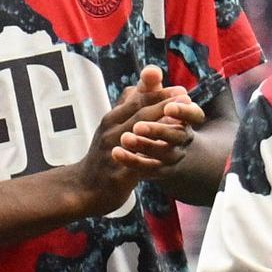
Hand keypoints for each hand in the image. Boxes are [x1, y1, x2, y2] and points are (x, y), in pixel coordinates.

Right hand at [62, 65, 195, 218]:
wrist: (85, 186)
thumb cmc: (103, 154)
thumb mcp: (112, 126)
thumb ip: (127, 105)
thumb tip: (139, 84)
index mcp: (111, 119)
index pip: (136, 101)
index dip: (159, 94)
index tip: (181, 90)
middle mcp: (110, 133)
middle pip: (139, 114)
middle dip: (164, 105)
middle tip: (186, 98)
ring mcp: (112, 153)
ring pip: (137, 135)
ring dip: (160, 126)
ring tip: (182, 121)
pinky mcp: (117, 174)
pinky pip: (137, 163)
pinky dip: (152, 155)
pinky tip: (169, 151)